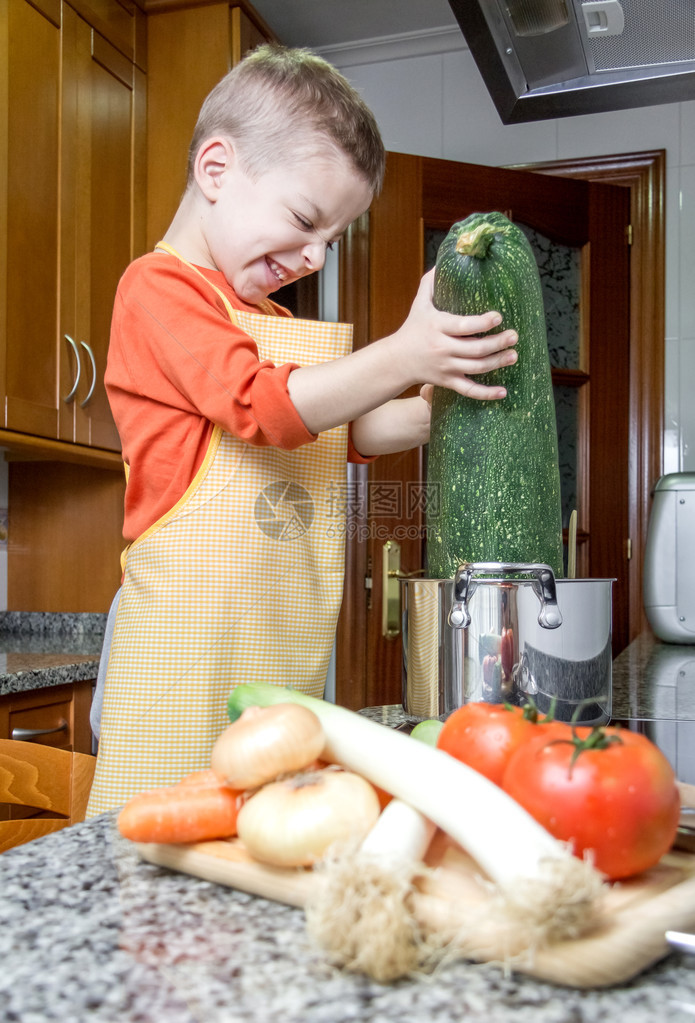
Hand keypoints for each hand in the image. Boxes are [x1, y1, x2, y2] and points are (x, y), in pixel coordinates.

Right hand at [393, 270, 517, 400]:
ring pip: (476, 368)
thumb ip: (432, 282)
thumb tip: (449, 259)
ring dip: (497, 362)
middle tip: (514, 336)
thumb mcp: (419, 303)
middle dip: (497, 343)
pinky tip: (503, 392)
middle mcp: (442, 348)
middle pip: (475, 349)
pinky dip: (486, 394)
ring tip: (513, 354)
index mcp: (437, 326)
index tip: (499, 317)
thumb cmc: (413, 327)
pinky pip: (469, 390)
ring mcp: (446, 367)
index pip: (463, 326)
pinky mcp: (448, 382)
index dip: (482, 323)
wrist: (397, 360)